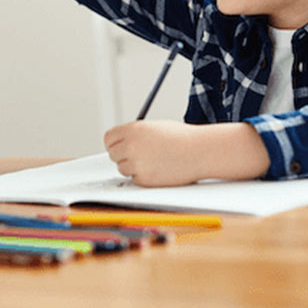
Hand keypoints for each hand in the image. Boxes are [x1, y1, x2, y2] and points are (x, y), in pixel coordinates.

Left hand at [104, 120, 269, 186]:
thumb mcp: (152, 127)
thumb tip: (118, 143)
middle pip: (113, 154)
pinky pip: (135, 179)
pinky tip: (158, 169)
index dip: (115, 143)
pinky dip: (142, 177)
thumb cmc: (180, 138)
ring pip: (122, 168)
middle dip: (122, 155)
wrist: (199, 151)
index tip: (120, 146)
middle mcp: (131, 146)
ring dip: (133, 167)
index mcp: (132, 129)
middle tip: (137, 155)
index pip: (108, 138)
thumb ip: (133, 134)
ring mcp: (136, 163)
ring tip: (152, 161)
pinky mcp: (144, 179)